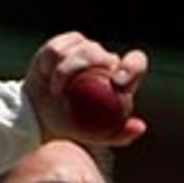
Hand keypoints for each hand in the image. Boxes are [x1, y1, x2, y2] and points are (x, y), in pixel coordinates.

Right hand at [25, 32, 148, 147]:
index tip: (118, 82)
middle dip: (81, 67)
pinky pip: (56, 48)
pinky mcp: (64, 44)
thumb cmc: (75, 129)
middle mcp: (104, 60)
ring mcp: (84, 49)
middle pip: (98, 53)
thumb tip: (140, 127)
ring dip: (62, 71)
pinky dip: (49, 64)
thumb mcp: (99, 137)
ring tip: (55, 91)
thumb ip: (121, 135)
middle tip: (65, 88)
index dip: (130, 67)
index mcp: (120, 78)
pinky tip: (46, 76)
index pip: (135, 63)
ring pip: (76, 48)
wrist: (44, 119)